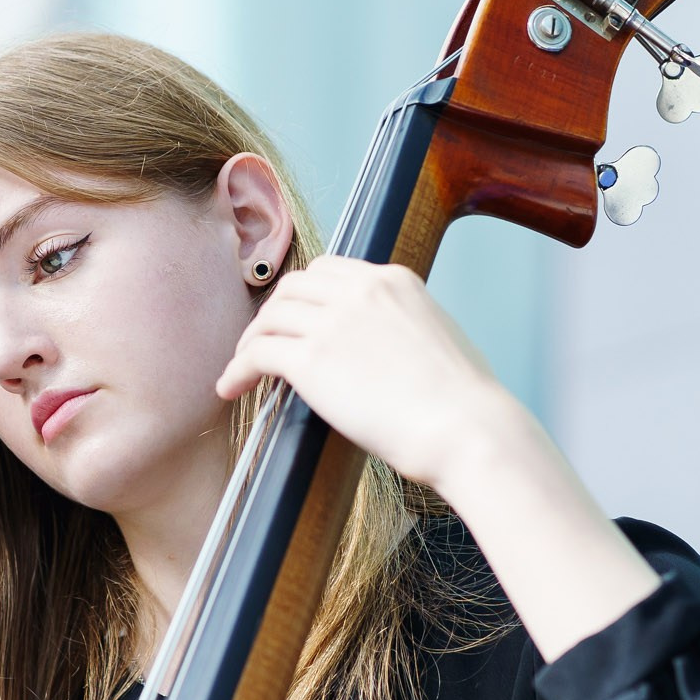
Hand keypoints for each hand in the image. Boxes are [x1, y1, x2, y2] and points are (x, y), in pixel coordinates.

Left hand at [217, 257, 658, 659]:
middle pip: (295, 286)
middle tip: (266, 343)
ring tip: (243, 369)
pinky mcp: (312, 359)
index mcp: (396, 281)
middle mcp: (361, 291)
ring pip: (270, 317)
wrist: (468, 430)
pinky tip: (231, 388)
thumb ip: (405, 330)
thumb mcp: (439, 341)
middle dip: (275, 313)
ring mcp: (333, 322)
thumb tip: (384, 353)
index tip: (297, 319)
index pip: (331, 270)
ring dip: (251, 342)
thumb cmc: (465, 405)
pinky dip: (237, 369)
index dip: (306, 295)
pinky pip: (258, 354)